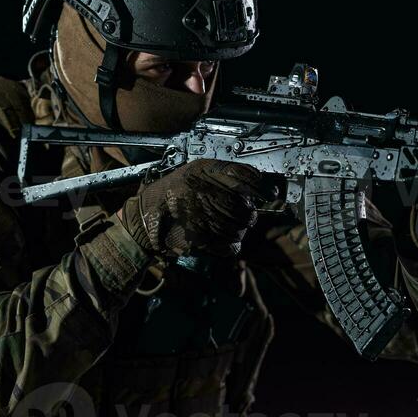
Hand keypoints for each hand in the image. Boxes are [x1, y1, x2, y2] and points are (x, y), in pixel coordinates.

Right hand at [119, 159, 277, 258]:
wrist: (146, 217)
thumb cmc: (174, 194)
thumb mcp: (197, 172)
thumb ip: (226, 174)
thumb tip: (260, 182)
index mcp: (204, 171)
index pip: (243, 176)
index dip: (260, 187)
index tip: (270, 194)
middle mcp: (204, 191)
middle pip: (245, 208)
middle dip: (247, 214)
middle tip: (242, 215)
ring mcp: (202, 215)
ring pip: (240, 228)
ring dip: (238, 230)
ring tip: (226, 227)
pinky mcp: (200, 239)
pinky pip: (230, 245)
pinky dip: (229, 245)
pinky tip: (222, 240)